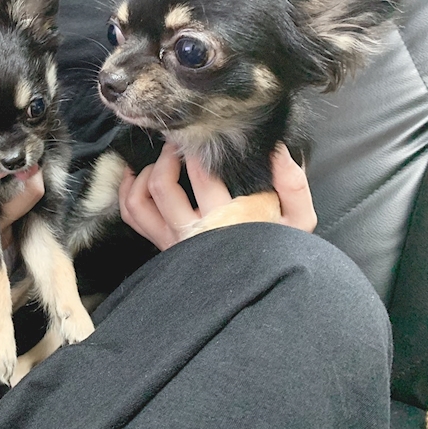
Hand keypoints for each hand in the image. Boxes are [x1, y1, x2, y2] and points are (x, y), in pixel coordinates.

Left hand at [118, 143, 316, 250]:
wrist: (262, 295)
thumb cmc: (280, 253)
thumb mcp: (298, 222)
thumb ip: (293, 184)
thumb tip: (277, 148)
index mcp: (230, 220)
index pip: (203, 176)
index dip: (199, 148)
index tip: (205, 133)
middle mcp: (195, 231)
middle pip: (165, 183)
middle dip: (171, 152)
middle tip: (182, 137)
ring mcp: (174, 240)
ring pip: (144, 197)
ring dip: (149, 169)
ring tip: (166, 155)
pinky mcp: (162, 245)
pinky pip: (133, 214)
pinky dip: (129, 189)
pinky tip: (138, 173)